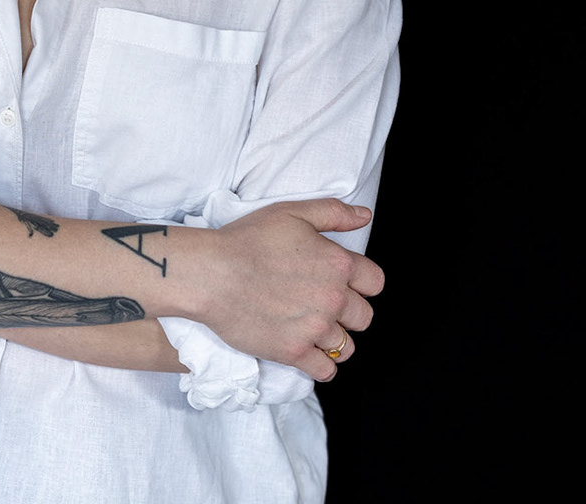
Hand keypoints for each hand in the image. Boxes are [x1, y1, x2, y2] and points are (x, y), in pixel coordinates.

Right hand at [201, 198, 382, 381]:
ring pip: (346, 347)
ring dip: (333, 340)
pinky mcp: (294, 352)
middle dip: (348, 313)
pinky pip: (325, 371)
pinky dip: (320, 366)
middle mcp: (333, 299)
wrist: (210, 273)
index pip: (375, 282)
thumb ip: (333, 213)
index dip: (360, 282)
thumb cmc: (247, 240)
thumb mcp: (292, 213)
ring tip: (312, 329)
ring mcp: (315, 328)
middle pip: (364, 317)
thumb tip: (365, 215)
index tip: (342, 283)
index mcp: (338, 264)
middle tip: (322, 306)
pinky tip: (306, 352)